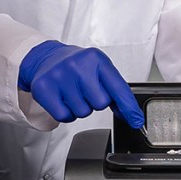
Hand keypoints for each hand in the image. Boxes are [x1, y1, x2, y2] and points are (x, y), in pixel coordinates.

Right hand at [18, 40, 143, 126]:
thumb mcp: (98, 69)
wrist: (47, 58)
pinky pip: (64, 116)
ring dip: (80, 108)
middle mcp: (78, 65)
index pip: (118, 87)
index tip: (136, 121)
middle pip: (100, 103)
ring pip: (82, 112)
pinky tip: (63, 99)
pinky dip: (67, 114)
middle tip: (86, 90)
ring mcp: (59, 76)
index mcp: (96, 59)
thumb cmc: (77, 66)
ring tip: (73, 93)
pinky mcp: (44, 88)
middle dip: (95, 102)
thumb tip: (130, 114)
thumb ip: (115, 90)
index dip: (129, 107)